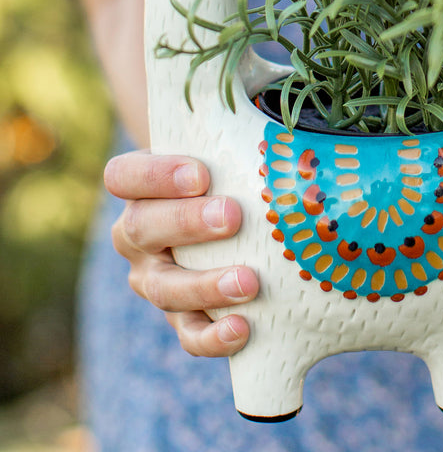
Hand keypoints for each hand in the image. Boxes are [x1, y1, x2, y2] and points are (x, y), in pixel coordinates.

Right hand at [104, 151, 259, 356]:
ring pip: (163, 287)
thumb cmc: (223, 173)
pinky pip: (187, 333)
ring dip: (205, 286)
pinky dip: (212, 337)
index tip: (201, 175)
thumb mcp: (218, 154)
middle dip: (187, 223)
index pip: (124, 175)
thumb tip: (285, 137)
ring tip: (248, 282)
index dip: (156, 176)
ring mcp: (153, 278)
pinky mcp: (179, 315)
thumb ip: (233, 143)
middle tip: (231, 217)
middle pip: (142, 227)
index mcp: (137, 188)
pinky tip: (241, 329)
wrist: (224, 215)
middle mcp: (136, 234)